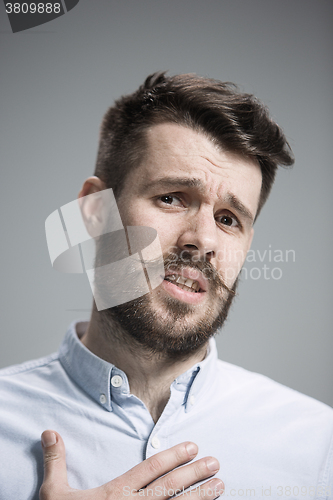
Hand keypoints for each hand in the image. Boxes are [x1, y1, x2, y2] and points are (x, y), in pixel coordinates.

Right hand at [40, 430, 223, 499]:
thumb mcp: (53, 495)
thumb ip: (56, 462)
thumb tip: (49, 431)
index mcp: (116, 493)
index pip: (151, 468)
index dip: (174, 455)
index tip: (192, 446)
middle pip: (170, 486)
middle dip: (195, 473)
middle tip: (215, 463)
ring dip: (201, 497)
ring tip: (220, 486)